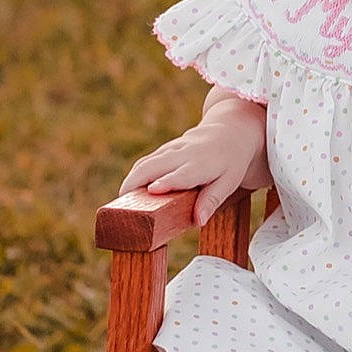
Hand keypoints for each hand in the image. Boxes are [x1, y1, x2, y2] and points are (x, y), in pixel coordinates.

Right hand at [120, 102, 267, 227]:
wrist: (230, 131)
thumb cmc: (230, 162)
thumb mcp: (229, 182)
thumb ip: (212, 200)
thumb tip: (198, 221)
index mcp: (202, 164)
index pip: (182, 173)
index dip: (167, 182)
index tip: (152, 190)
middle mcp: (183, 154)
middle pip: (154, 165)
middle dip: (136, 182)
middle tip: (122, 205)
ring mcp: (172, 149)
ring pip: (146, 162)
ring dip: (131, 179)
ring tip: (121, 202)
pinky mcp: (165, 149)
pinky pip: (146, 160)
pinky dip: (135, 174)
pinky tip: (128, 191)